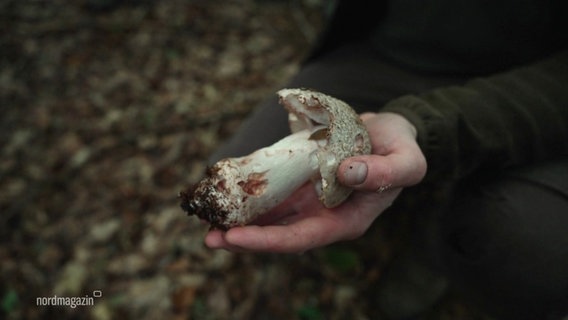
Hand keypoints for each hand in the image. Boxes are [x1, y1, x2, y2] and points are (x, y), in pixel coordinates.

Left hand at [205, 112, 426, 252]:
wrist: (391, 133)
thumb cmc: (402, 150)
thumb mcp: (407, 161)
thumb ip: (384, 172)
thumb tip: (347, 173)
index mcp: (346, 221)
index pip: (302, 239)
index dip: (268, 241)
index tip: (235, 238)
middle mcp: (323, 215)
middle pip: (279, 234)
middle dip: (244, 237)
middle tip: (209, 236)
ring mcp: (309, 199)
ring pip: (270, 215)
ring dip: (239, 219)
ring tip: (207, 219)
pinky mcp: (300, 179)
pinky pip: (272, 189)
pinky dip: (249, 192)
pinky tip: (226, 190)